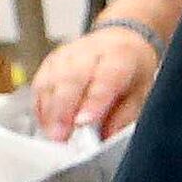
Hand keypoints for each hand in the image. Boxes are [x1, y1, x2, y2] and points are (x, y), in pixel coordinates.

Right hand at [30, 20, 160, 138]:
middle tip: (62, 136)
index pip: (106, 77)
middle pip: (72, 78)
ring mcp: (67, 54)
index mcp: (120, 56)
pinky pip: (40, 84)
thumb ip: (124, 116)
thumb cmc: (131, 70)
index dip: (93, 101)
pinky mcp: (51, 61)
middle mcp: (91, 51)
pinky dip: (41, 107)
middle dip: (64, 110)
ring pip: (51, 80)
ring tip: (53, 135)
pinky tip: (46, 123)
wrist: (119, 43)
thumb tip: (106, 138)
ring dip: (49, 111)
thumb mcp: (141, 93)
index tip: (84, 122)